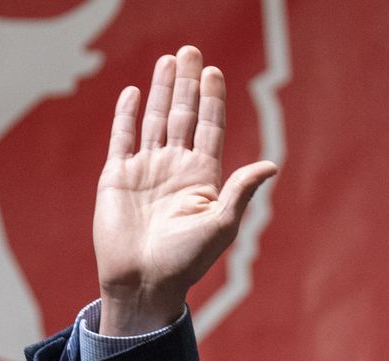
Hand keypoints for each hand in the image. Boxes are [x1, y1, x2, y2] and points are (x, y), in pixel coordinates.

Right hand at [94, 45, 277, 335]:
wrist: (142, 282)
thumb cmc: (185, 262)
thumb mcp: (221, 226)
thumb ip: (241, 192)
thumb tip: (271, 165)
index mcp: (202, 179)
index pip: (209, 129)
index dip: (212, 100)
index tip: (214, 72)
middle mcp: (174, 169)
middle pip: (183, 115)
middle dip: (187, 84)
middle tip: (191, 50)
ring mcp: (145, 170)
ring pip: (155, 120)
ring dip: (162, 90)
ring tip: (168, 60)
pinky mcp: (117, 176)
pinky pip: (123, 137)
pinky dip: (128, 114)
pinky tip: (135, 92)